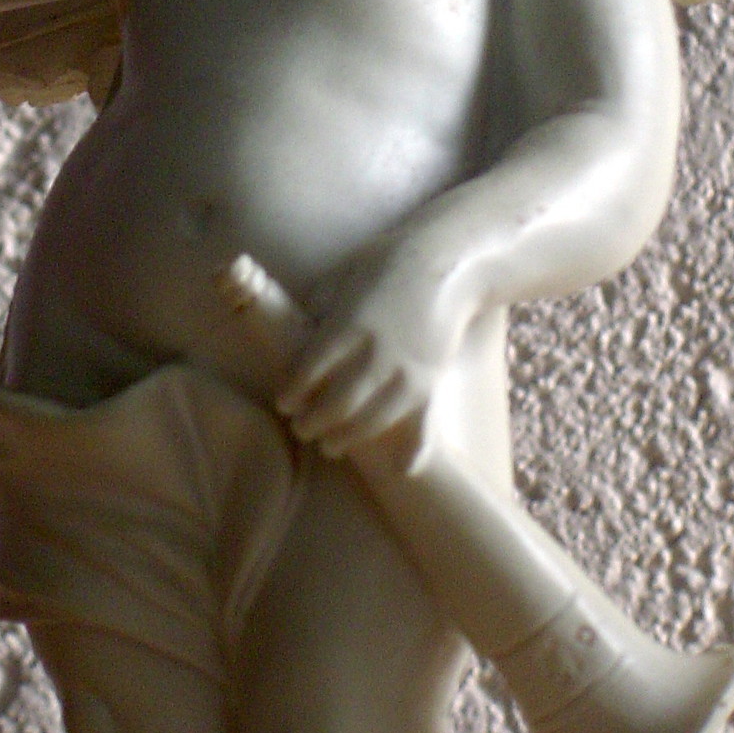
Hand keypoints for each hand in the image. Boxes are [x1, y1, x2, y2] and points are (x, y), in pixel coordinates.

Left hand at [277, 243, 466, 459]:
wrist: (449, 263)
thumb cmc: (390, 263)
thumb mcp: (346, 276)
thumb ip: (321, 306)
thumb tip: (300, 330)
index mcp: (351, 325)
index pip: (310, 370)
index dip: (293, 391)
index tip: (284, 402)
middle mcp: (378, 354)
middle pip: (337, 403)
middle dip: (313, 423)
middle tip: (301, 429)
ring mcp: (409, 372)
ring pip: (372, 422)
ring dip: (347, 439)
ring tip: (330, 446)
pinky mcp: (433, 382)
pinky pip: (423, 425)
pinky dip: (414, 452)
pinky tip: (400, 469)